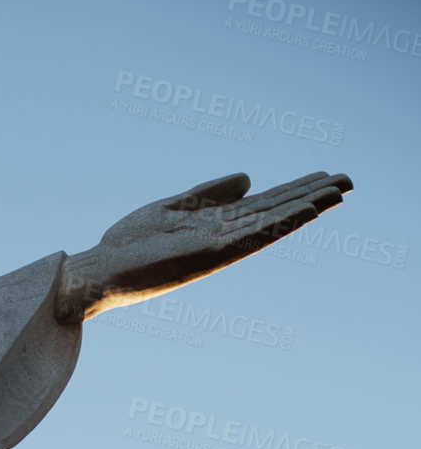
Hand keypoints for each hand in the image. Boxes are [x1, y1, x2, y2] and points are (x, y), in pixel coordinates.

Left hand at [55, 170, 352, 321]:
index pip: (263, 204)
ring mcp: (218, 247)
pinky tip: (305, 210)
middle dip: (311, 196)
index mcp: (214, 225)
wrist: (98, 272)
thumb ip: (209, 193)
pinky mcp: (209, 255)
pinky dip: (281, 223)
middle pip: (276, 212)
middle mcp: (222, 238)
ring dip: (306, 207)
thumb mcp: (172, 206)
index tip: (324, 175)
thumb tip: (249, 177)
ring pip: (272, 223)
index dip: (294, 189)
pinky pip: (253, 237)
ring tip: (338, 191)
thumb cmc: (126, 245)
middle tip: (350, 181)